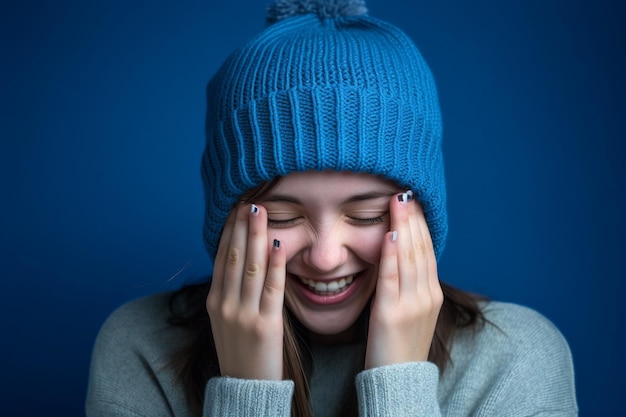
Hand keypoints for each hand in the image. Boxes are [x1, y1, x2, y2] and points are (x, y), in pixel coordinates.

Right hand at [206, 203, 285, 379]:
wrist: (245, 388)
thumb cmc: (240, 350)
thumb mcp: (225, 319)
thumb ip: (231, 292)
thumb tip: (239, 260)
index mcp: (214, 301)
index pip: (222, 258)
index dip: (229, 231)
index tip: (236, 210)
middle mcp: (225, 304)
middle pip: (235, 257)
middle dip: (242, 227)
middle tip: (249, 202)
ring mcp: (243, 315)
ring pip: (251, 267)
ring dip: (257, 236)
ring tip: (261, 212)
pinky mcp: (265, 326)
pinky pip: (272, 290)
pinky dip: (275, 265)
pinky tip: (279, 245)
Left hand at [364, 191, 442, 368]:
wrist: (399, 380)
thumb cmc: (400, 345)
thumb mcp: (413, 312)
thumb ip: (410, 285)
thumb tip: (399, 258)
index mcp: (431, 294)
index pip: (427, 251)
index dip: (420, 226)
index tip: (412, 203)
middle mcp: (426, 295)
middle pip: (421, 249)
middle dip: (413, 219)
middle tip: (405, 192)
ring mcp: (412, 304)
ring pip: (410, 258)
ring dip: (404, 228)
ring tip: (398, 203)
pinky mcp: (391, 313)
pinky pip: (392, 278)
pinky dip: (391, 255)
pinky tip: (390, 235)